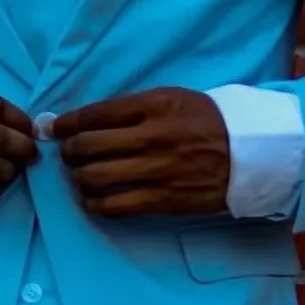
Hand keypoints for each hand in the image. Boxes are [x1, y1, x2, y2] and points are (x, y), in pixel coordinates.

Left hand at [53, 87, 230, 217]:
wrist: (250, 153)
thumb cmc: (206, 120)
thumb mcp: (171, 98)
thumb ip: (131, 107)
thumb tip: (86, 119)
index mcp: (153, 106)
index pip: (95, 114)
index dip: (67, 123)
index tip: (54, 128)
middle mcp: (151, 137)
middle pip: (88, 146)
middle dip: (68, 152)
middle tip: (68, 154)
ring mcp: (156, 171)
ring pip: (95, 178)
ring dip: (78, 178)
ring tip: (80, 176)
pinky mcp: (163, 200)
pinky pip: (115, 206)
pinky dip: (95, 204)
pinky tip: (93, 199)